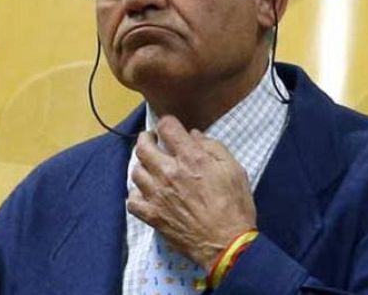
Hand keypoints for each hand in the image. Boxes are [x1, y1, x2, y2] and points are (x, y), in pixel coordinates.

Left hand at [127, 115, 256, 270]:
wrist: (227, 244)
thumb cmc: (235, 207)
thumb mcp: (234, 170)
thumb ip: (213, 148)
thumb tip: (195, 135)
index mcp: (191, 158)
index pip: (166, 127)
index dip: (167, 123)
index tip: (170, 127)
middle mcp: (169, 173)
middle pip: (143, 147)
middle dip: (147, 139)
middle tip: (153, 141)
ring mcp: (157, 195)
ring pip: (135, 171)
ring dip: (142, 165)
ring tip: (151, 167)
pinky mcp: (152, 215)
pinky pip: (132, 200)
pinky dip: (136, 194)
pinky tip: (146, 193)